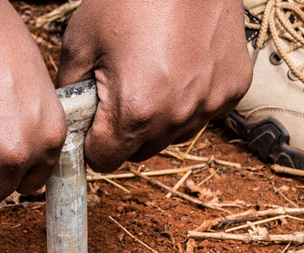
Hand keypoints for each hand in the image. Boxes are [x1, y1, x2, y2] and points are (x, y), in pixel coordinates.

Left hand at [55, 0, 252, 171]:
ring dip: (160, 117)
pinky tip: (182, 64)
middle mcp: (177, 117)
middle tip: (120, 89)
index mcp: (135, 110)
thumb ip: (70, 91)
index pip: (104, 160)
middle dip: (125, 131)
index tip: (92, 122)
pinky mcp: (234, 90)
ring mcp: (211, 105)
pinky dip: (191, 98)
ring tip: (153, 72)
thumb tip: (69, 119)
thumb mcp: (82, 41)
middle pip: (140, 152)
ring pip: (173, 134)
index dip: (91, 143)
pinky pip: (203, 111)